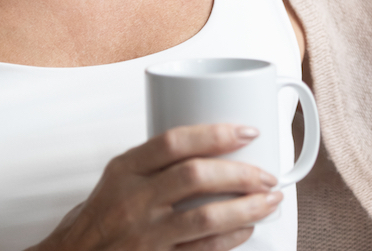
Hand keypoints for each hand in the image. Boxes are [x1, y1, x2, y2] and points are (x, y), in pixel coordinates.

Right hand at [31, 124, 281, 250]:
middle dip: (239, 172)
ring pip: (206, 217)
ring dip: (246, 208)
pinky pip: (203, 249)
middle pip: (195, 176)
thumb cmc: (102, 214)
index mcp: (126, 169)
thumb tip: (213, 142)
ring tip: (269, 200)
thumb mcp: (120, 176)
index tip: (246, 131)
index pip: (173, 142)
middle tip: (266, 173)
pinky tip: (247, 228)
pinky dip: (231, 238)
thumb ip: (157, 160)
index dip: (215, 134)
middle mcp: (134, 200)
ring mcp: (146, 234)